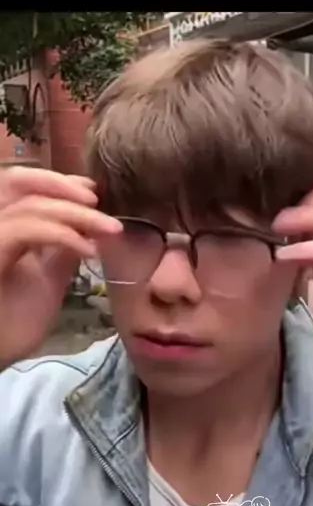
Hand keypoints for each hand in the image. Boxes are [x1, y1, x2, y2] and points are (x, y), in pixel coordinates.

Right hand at [0, 167, 121, 368]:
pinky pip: (26, 229)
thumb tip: (87, 227)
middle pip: (18, 180)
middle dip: (63, 186)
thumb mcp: (46, 280)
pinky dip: (62, 234)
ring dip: (74, 213)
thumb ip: (61, 251)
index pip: (22, 187)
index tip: (92, 194)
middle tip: (97, 201)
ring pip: (30, 204)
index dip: (57, 183)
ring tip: (108, 228)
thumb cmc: (11, 325)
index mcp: (1, 228)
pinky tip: (88, 250)